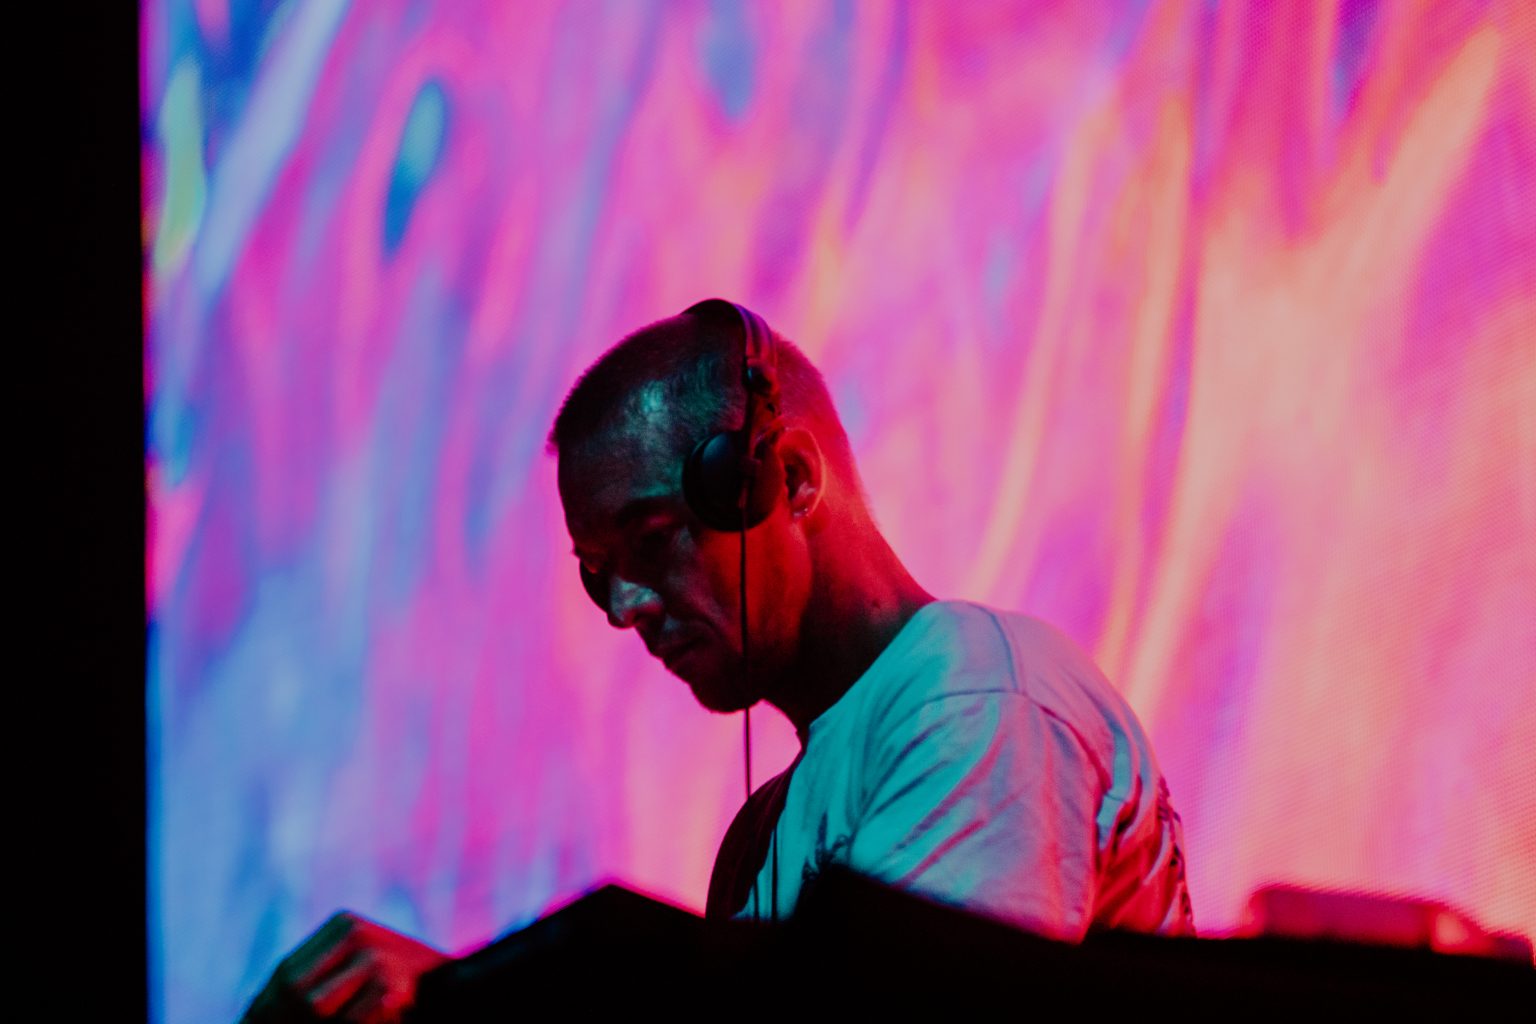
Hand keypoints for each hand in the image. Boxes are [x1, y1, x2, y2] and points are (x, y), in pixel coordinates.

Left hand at [240, 910, 449, 1022]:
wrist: (465, 990)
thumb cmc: (403, 990)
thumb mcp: (354, 974)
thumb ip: (314, 981)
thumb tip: (253, 1013)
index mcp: (342, 925)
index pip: (283, 976)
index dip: (262, 1011)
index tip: (253, 1023)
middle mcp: (358, 933)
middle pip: (293, 993)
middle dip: (284, 1020)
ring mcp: (376, 957)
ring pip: (314, 1008)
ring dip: (325, 1022)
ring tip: (343, 1016)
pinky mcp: (390, 987)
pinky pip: (349, 1022)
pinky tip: (377, 1017)